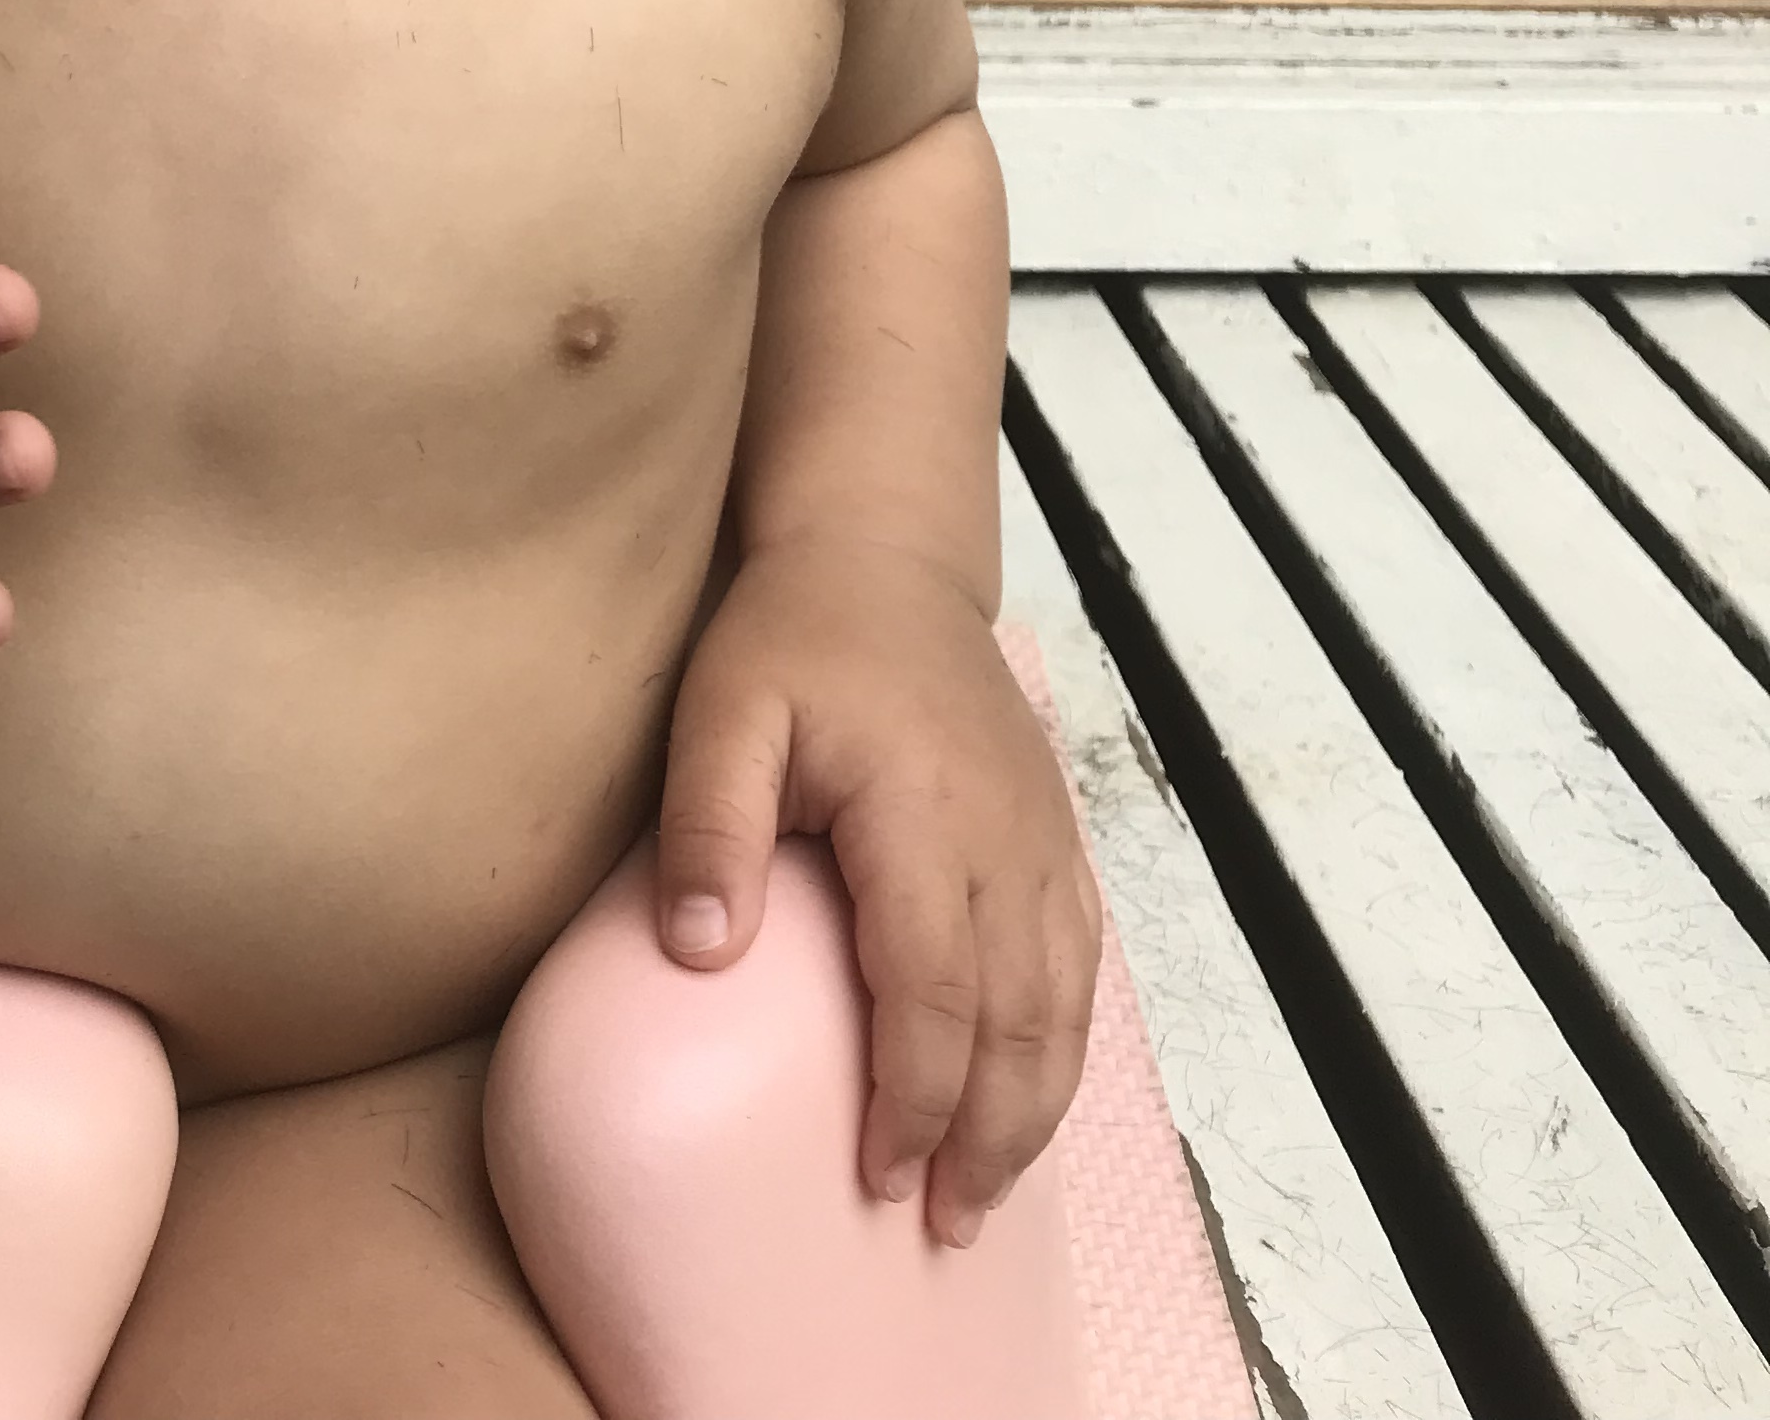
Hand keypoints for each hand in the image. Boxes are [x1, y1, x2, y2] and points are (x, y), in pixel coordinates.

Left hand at [653, 532, 1098, 1245]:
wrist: (885, 556)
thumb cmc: (795, 634)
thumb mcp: (723, 708)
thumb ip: (708, 825)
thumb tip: (696, 954)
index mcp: (924, 814)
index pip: (935, 988)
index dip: (914, 1095)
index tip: (878, 1175)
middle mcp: (1005, 838)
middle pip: (1019, 1020)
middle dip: (986, 1136)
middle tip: (941, 1226)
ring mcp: (1044, 838)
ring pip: (1066, 1004)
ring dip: (1033, 1108)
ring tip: (986, 1194)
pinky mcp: (1056, 835)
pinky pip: (1083, 961)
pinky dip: (1065, 1043)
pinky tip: (1032, 1094)